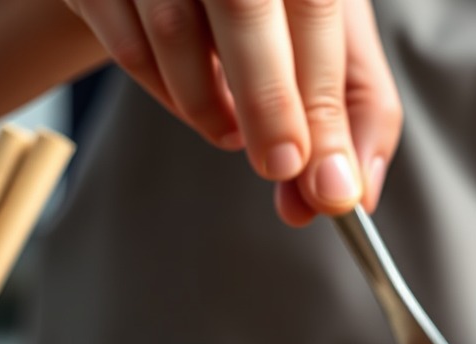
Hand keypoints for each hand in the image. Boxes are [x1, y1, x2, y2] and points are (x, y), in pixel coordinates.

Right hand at [62, 0, 401, 223]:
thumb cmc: (267, 0)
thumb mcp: (324, 31)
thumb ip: (347, 105)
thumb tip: (345, 192)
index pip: (315, 6)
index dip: (320, 97)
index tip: (326, 177)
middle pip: (242, 3)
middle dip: (268, 104)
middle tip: (281, 167)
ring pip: (173, 31)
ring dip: (210, 107)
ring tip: (235, 133)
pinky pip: (128, 49)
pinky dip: (166, 93)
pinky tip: (192, 100)